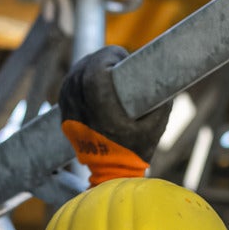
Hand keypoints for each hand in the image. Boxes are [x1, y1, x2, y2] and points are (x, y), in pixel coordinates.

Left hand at [59, 45, 173, 184]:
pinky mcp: (64, 116)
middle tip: (116, 60)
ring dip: (88, 66)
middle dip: (101, 58)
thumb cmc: (136, 150)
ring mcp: (69, 112)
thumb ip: (161, 99)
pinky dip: (79, 79)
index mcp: (100, 106)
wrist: (111, 174)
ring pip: (73, 75)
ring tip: (105, 68)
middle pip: (84, 67)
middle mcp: (80, 106)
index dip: (109, 55)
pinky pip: (68, 88)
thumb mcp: (156, 124)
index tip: (121, 55)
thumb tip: (164, 76)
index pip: (96, 67)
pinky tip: (90, 79)